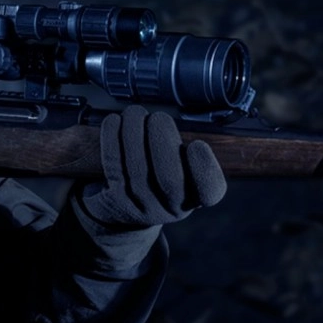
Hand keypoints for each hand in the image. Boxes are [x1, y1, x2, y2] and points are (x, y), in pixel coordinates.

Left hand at [79, 105, 225, 228]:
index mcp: (195, 197)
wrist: (124, 209)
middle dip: (162, 142)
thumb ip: (185, 151)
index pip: (210, 191)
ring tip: (135, 113)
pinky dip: (112, 139)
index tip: (197, 144)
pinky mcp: (115, 200)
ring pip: (137, 170)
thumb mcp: (182, 170)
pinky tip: (114, 120)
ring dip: (134, 134)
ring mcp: (141, 208)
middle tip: (159, 118)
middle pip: (169, 180)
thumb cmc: (159, 177)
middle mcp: (171, 209)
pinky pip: (113, 166)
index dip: (204, 168)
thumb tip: (172, 122)